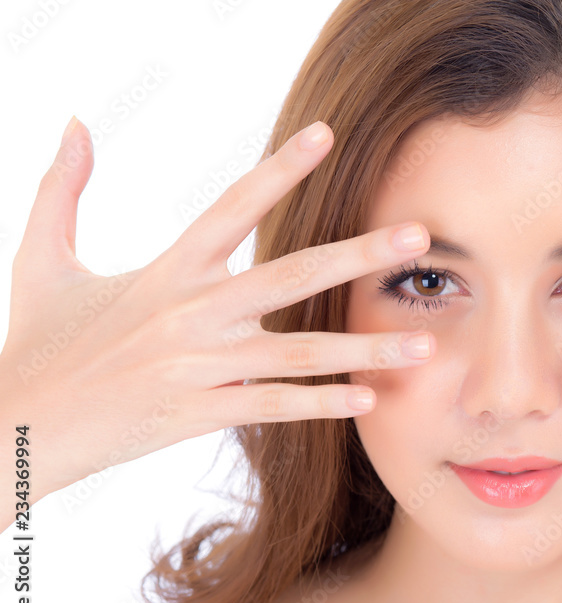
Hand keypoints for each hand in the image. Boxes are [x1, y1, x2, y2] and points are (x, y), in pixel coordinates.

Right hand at [0, 118, 435, 500]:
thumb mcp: (40, 258)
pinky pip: (273, 406)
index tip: (327, 135)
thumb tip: (76, 122)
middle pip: (292, 274)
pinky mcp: (198, 412)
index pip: (233, 205)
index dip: (281, 167)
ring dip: (366, 348)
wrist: (14, 424)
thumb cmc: (37, 344)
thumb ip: (62, 188)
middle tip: (419, 236)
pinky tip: (368, 399)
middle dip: (359, 254)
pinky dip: (321, 403)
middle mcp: (192, 311)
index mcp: (167, 269)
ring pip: (300, 352)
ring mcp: (200, 365)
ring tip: (425, 345)